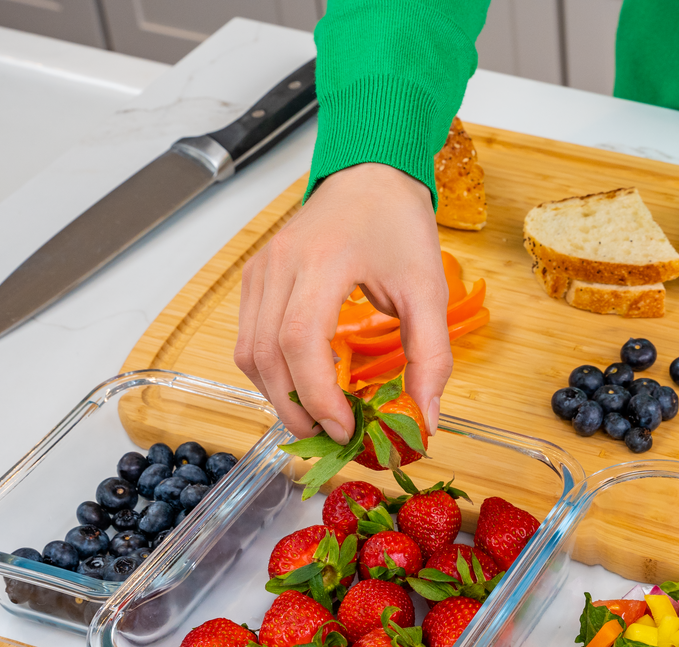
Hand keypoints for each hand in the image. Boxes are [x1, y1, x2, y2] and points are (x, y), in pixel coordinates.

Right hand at [236, 162, 452, 442]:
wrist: (371, 177)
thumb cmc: (399, 225)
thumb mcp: (429, 290)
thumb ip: (430, 356)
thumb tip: (424, 419)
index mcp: (323, 262)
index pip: (300, 341)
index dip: (318, 394)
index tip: (346, 427)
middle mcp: (280, 265)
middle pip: (265, 355)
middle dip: (296, 407)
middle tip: (332, 438)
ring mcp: (260, 271)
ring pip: (248, 352)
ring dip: (279, 395)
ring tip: (319, 418)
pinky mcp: (255, 278)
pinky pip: (249, 338)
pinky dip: (272, 372)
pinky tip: (305, 384)